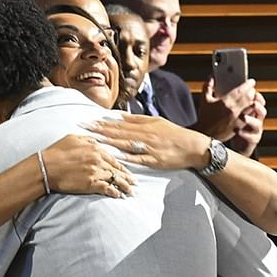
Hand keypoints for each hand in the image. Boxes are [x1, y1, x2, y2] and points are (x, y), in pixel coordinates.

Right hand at [41, 134, 136, 196]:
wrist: (46, 167)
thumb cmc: (56, 152)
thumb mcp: (72, 138)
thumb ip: (87, 139)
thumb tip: (96, 140)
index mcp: (95, 148)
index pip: (113, 158)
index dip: (121, 166)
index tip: (127, 171)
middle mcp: (98, 159)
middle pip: (116, 169)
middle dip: (127, 177)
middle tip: (134, 183)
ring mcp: (95, 172)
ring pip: (114, 179)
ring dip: (123, 186)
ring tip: (130, 191)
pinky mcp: (90, 184)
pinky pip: (106, 188)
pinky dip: (113, 192)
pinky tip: (118, 195)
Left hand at [85, 112, 209, 169]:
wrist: (193, 146)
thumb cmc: (174, 134)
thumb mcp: (156, 121)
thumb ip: (137, 119)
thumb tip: (119, 115)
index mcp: (144, 126)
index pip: (118, 124)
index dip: (102, 123)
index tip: (88, 122)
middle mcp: (144, 135)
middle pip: (118, 133)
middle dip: (99, 131)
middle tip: (83, 128)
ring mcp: (148, 148)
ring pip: (125, 144)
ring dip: (108, 142)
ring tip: (94, 140)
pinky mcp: (154, 160)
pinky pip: (137, 159)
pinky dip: (126, 157)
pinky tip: (115, 156)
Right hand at [195, 77, 256, 141]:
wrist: (205, 134)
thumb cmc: (204, 118)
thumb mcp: (204, 100)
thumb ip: (208, 87)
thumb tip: (211, 77)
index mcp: (225, 101)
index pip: (242, 89)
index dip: (249, 84)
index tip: (251, 81)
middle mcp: (233, 109)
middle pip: (250, 97)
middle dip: (252, 92)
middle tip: (251, 89)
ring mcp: (238, 118)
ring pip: (252, 106)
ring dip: (253, 101)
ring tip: (251, 98)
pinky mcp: (240, 126)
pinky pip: (250, 116)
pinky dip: (251, 111)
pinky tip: (249, 108)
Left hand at [229, 91, 266, 156]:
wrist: (237, 144)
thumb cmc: (235, 126)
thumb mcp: (234, 113)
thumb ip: (232, 103)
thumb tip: (219, 89)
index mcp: (252, 112)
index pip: (258, 102)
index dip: (257, 97)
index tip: (253, 91)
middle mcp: (256, 120)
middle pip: (262, 111)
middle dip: (258, 107)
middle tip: (253, 103)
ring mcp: (255, 130)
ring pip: (258, 124)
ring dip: (251, 120)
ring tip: (244, 117)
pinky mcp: (253, 140)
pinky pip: (252, 137)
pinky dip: (245, 134)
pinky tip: (238, 132)